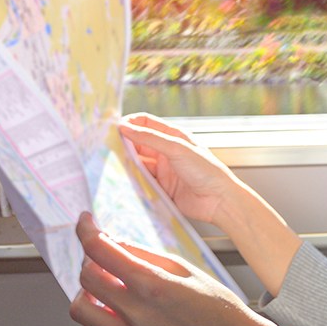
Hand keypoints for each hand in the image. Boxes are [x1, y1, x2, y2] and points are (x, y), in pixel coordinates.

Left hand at [69, 213, 326, 325]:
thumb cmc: (217, 307)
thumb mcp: (186, 268)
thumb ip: (145, 255)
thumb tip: (112, 242)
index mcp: (154, 284)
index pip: (100, 250)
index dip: (86, 231)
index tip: (85, 224)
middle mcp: (140, 314)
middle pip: (86, 278)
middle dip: (89, 260)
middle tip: (101, 259)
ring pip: (81, 311)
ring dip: (86, 293)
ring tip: (103, 291)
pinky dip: (92, 325)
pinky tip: (107, 317)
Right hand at [119, 114, 241, 224]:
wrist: (220, 201)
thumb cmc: (207, 171)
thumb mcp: (177, 149)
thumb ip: (150, 138)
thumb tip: (125, 127)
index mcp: (173, 136)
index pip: (145, 123)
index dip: (129, 124)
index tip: (113, 129)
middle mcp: (166, 152)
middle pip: (138, 144)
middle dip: (123, 145)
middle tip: (106, 148)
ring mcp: (163, 171)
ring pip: (138, 164)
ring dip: (127, 164)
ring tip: (112, 165)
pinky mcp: (161, 188)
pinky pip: (142, 182)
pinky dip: (132, 181)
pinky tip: (124, 181)